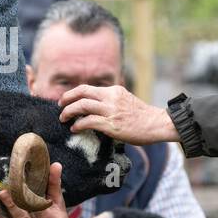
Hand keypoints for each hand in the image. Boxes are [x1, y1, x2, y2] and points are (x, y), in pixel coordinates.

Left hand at [58, 85, 176, 145]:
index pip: (88, 88)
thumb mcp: (126, 100)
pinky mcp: (111, 124)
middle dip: (67, 98)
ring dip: (68, 112)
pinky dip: (78, 125)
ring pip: (82, 105)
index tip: (66, 100)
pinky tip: (75, 129)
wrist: (157, 124)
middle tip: (60, 106)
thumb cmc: (142, 116)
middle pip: (82, 91)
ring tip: (63, 118)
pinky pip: (88, 122)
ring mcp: (111, 110)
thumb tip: (95, 106)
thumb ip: (111, 100)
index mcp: (114, 90)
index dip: (74, 93)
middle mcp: (111, 97)